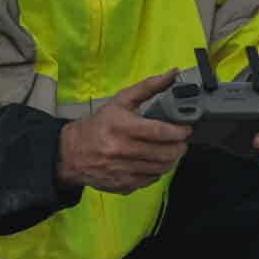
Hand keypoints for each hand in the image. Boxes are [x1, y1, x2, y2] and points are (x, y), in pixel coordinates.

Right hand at [57, 71, 189, 193]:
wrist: (71, 152)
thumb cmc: (100, 123)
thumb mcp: (121, 100)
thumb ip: (149, 86)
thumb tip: (174, 73)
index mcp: (120, 126)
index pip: (158, 132)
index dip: (178, 132)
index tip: (186, 129)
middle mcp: (120, 150)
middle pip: (163, 153)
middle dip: (179, 147)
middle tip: (182, 141)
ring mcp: (121, 171)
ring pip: (160, 169)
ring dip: (172, 160)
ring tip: (171, 150)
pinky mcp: (122, 185)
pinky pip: (149, 181)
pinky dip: (157, 172)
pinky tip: (155, 162)